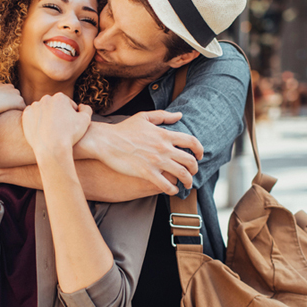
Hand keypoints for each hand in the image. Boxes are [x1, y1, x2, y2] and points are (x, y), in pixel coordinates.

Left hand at [22, 93, 92, 156]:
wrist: (51, 149)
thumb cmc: (70, 135)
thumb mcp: (86, 120)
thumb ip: (86, 109)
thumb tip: (80, 106)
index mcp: (60, 97)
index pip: (68, 105)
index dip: (72, 115)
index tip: (71, 125)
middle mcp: (45, 99)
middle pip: (55, 106)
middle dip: (58, 114)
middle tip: (62, 128)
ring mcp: (34, 107)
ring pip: (43, 111)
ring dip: (47, 117)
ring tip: (52, 130)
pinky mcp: (25, 116)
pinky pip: (33, 117)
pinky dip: (37, 122)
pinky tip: (43, 130)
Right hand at [86, 111, 202, 194]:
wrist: (106, 141)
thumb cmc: (123, 129)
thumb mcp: (144, 117)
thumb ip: (163, 116)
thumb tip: (180, 115)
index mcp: (164, 134)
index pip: (191, 141)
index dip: (199, 149)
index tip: (200, 155)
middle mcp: (163, 148)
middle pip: (189, 161)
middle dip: (195, 169)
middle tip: (193, 173)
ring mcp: (156, 161)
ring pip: (181, 174)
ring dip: (187, 181)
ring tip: (186, 184)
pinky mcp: (147, 173)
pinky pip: (166, 185)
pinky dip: (173, 190)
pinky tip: (173, 190)